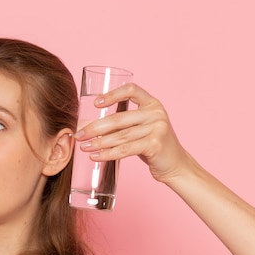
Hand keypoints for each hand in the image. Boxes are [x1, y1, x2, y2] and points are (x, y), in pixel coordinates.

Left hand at [74, 83, 190, 183]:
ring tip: (84, 147)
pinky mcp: (155, 144)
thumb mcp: (138, 129)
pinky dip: (107, 154)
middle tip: (78, 135)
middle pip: (118, 118)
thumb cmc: (152, 145)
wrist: (175, 165)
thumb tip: (85, 126)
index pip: (131, 90)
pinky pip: (125, 149)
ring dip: (98, 143)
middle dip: (94, 128)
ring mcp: (157, 128)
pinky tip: (95, 157)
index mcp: (152, 103)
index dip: (112, 94)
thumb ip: (119, 125)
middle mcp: (156, 113)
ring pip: (120, 136)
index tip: (95, 103)